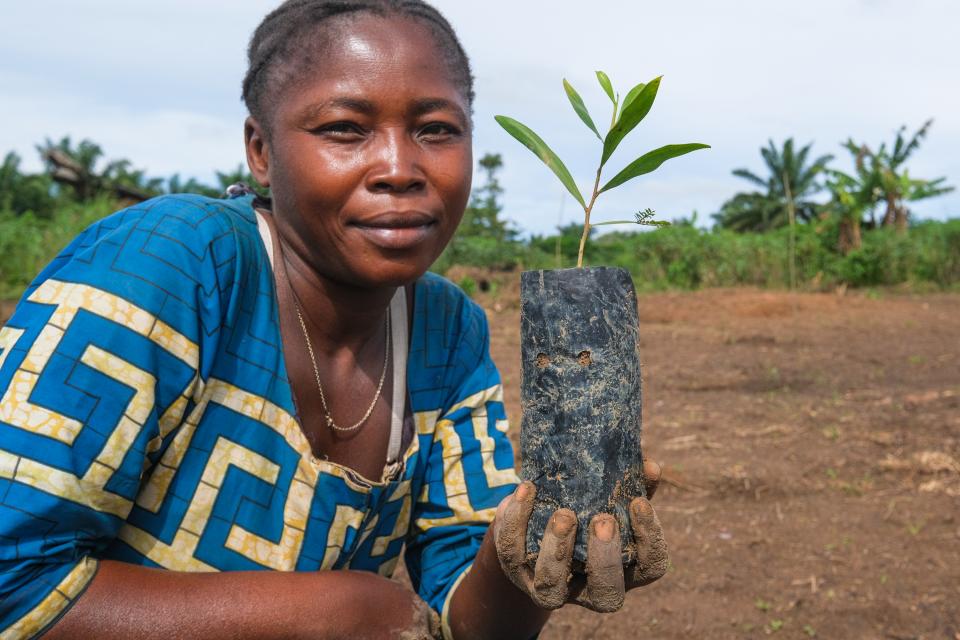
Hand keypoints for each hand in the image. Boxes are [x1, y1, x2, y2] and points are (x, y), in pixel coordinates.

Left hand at [492, 459, 666, 612]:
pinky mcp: (515, 571)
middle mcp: (589, 589)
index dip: (650, 539)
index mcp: (624, 569)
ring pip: (552, 585)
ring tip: (565, 514)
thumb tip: (650, 466)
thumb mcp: (607, 497)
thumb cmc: (584, 510)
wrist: (533, 529)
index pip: (650, 567)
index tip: (639, 503)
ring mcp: (550, 587)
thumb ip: (629, 484)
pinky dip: (517, 520)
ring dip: (558, 549)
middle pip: (606, 594)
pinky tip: (527, 490)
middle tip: (603, 520)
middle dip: (605, 558)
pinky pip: (512, 551)